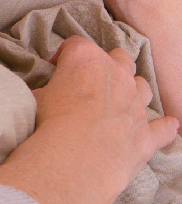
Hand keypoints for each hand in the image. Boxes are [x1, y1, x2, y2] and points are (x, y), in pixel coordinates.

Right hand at [32, 36, 176, 196]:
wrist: (74, 159)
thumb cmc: (49, 125)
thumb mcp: (35, 98)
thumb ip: (46, 90)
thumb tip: (45, 95)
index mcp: (86, 60)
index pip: (75, 44)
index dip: (63, 55)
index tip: (54, 69)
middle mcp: (117, 75)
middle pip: (119, 57)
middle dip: (107, 64)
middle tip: (90, 81)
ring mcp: (136, 104)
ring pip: (143, 86)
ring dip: (132, 91)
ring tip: (118, 102)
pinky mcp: (147, 134)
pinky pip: (164, 128)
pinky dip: (164, 126)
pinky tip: (168, 126)